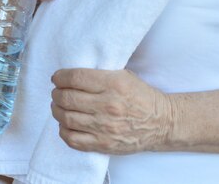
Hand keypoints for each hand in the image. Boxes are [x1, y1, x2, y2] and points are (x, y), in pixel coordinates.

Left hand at [51, 68, 171, 154]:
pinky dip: (64, 130)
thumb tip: (72, 74)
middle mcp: (108, 105)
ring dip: (57, 110)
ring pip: (67, 118)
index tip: (57, 77)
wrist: (161, 122)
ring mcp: (105, 127)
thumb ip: (100, 74)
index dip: (61, 77)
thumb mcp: (124, 75)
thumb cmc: (140, 96)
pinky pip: (74, 139)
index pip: (76, 78)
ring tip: (58, 106)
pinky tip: (65, 124)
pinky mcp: (104, 144)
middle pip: (68, 98)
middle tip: (56, 91)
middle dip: (56, 93)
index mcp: (113, 83)